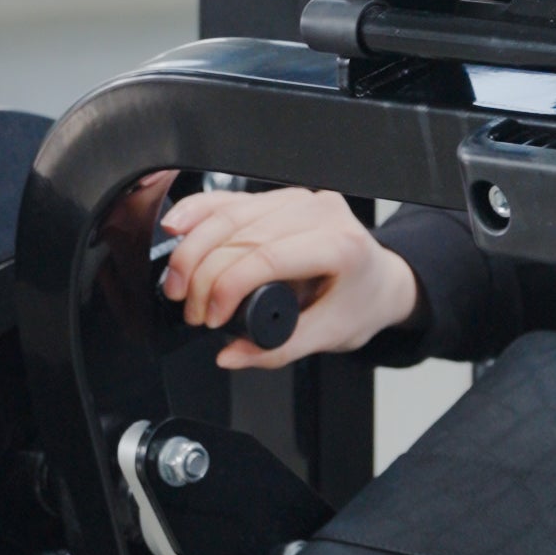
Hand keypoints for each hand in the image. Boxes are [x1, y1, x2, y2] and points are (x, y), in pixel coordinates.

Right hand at [154, 183, 419, 369]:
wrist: (379, 281)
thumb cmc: (360, 303)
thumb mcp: (329, 336)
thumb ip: (279, 350)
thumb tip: (230, 356)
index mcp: (340, 244)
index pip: (268, 257)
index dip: (228, 287)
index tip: (211, 318)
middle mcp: (319, 212)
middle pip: (242, 235)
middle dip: (202, 275)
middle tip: (191, 312)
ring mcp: (297, 200)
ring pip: (229, 215)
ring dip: (192, 249)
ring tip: (176, 286)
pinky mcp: (277, 198)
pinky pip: (229, 200)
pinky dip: (198, 214)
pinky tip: (176, 229)